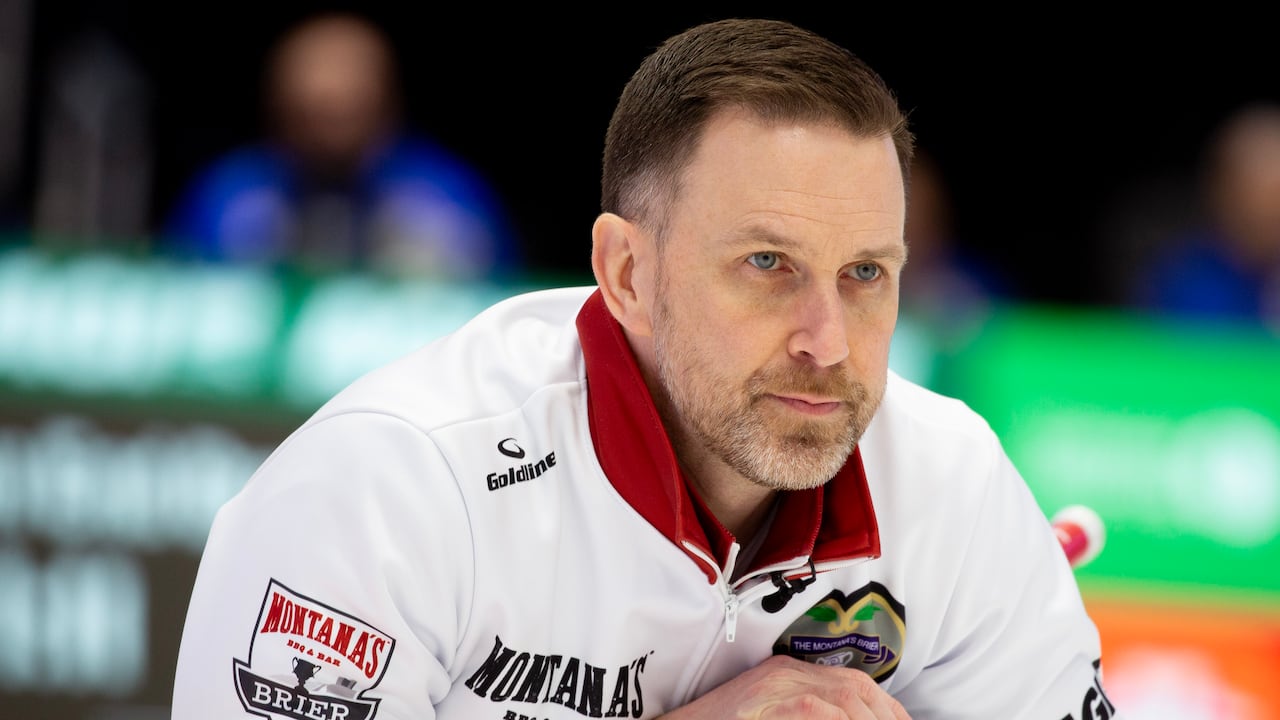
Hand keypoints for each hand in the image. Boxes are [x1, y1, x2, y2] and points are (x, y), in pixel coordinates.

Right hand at [661, 654, 910, 718]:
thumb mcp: (767, 712)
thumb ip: (804, 711)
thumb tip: (846, 716)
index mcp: (788, 672)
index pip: (852, 680)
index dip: (885, 705)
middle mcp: (784, 673)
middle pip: (853, 686)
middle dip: (885, 714)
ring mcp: (774, 687)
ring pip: (841, 697)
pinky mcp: (764, 703)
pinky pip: (813, 710)